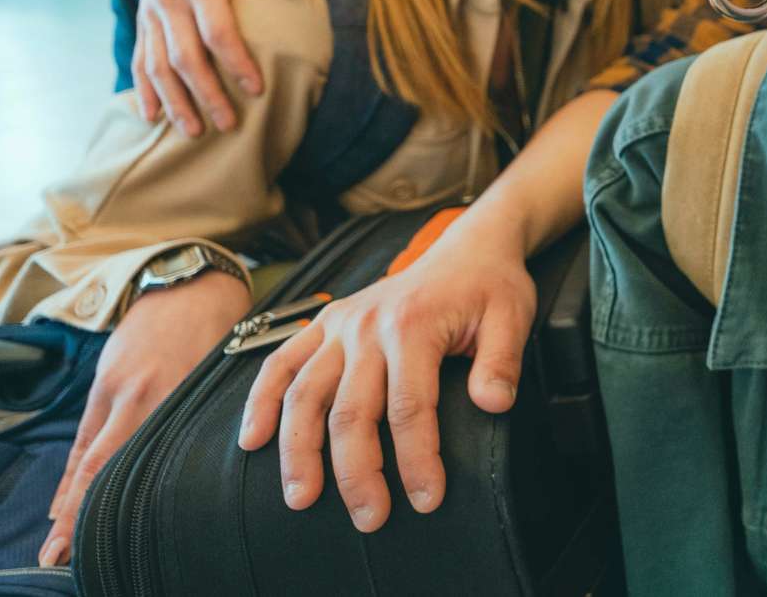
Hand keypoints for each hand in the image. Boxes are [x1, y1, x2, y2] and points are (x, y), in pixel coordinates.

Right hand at [40, 270, 251, 565]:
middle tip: (60, 556)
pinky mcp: (103, 383)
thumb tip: (235, 453)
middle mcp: (136, 395)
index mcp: (171, 392)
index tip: (100, 536)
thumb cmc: (220, 325)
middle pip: (99, 464)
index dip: (114, 498)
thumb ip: (216, 410)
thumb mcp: (225, 365)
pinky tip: (63, 504)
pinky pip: (84, 437)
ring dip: (69, 501)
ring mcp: (114, 390)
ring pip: (86, 455)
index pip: (136, 456)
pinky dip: (72, 473)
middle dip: (78, 513)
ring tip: (55, 545)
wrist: (187, 281)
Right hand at [133, 0, 305, 135]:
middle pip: (185, 56)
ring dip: (174, 101)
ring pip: (157, 64)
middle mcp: (169, 0)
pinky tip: (151, 116)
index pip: (218, 31)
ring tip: (193, 132)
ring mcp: (151, 12)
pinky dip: (143, 89)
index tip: (256, 89)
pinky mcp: (142, 20)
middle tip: (229, 125)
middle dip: (206, 94)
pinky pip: (138, 59)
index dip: (236, 62)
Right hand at [236, 220, 535, 531]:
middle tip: (369, 518)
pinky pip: (280, 364)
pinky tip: (252, 441)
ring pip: (305, 394)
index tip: (425, 499)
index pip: (410, 407)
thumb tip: (494, 404)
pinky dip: (261, 402)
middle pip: (351, 411)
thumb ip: (502, 363)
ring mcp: (339, 324)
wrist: (468, 248)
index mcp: (414, 325)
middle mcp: (367, 325)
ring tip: (301, 498)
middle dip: (357, 472)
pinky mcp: (323, 324)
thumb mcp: (513, 318)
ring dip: (298, 451)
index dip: (416, 459)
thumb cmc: (491, 287)